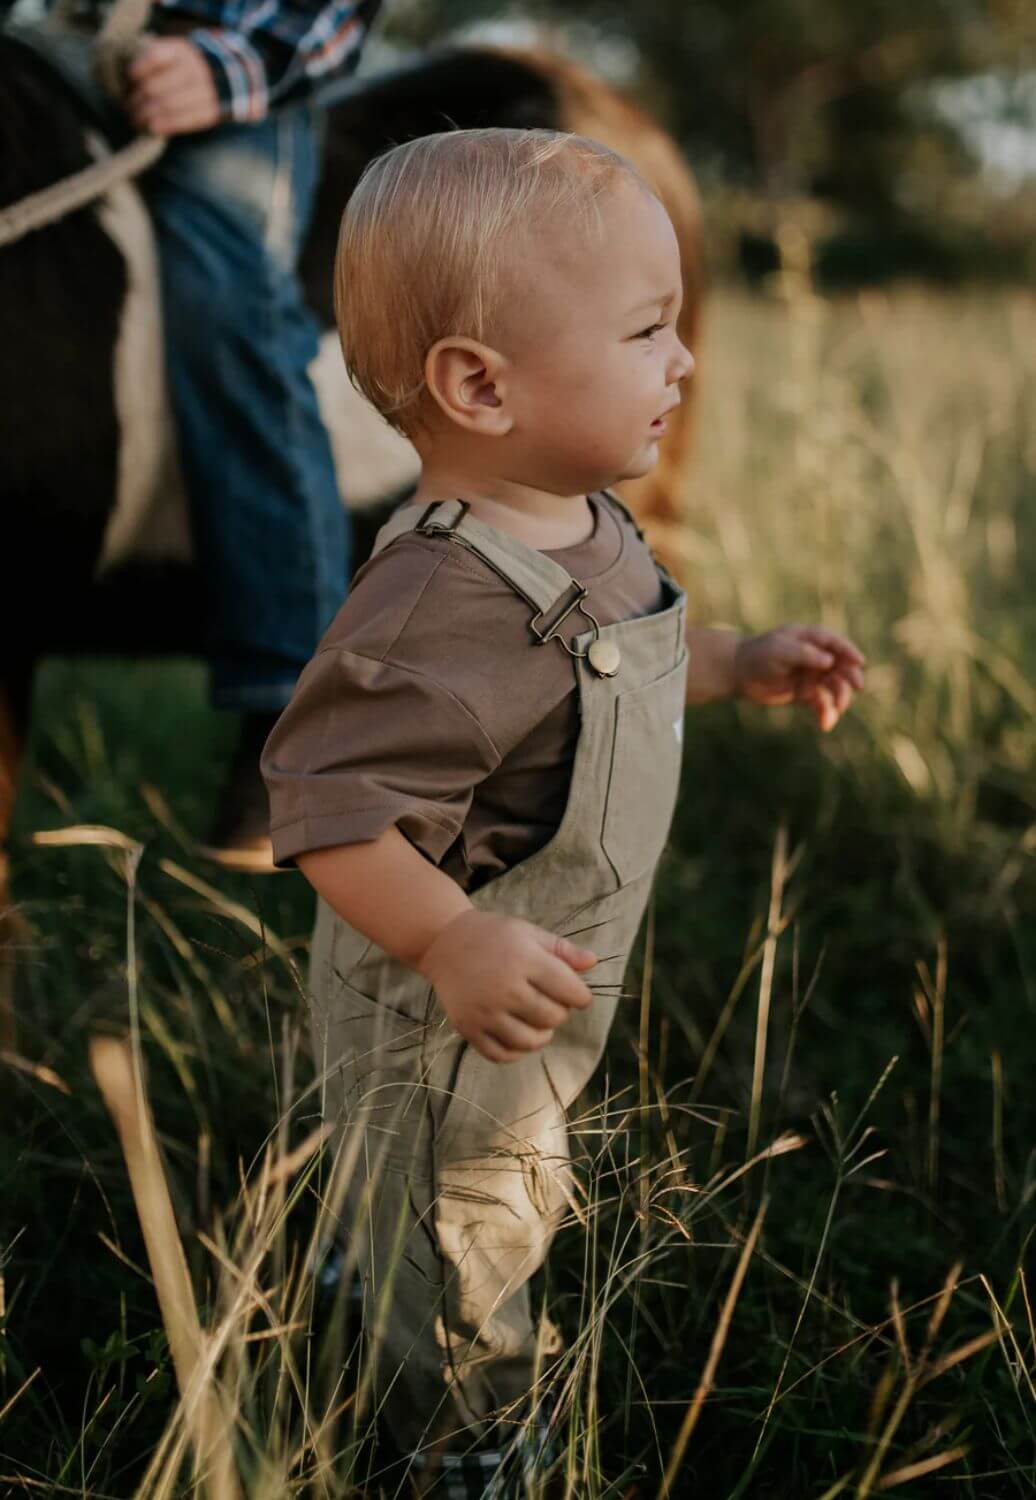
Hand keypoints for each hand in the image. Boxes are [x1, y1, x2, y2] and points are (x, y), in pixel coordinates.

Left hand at [126, 38, 221, 135]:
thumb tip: (122, 78)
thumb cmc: (184, 68)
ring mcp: (205, 91)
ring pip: (166, 106)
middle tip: (127, 107)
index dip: (136, 70)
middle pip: (155, 87)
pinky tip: (151, 128)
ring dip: (146, 117)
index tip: (129, 80)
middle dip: (136, 100)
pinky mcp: (209, 112)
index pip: (153, 57)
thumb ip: (150, 60)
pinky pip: (182, 121)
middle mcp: (195, 69)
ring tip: (136, 120)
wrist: (227, 79)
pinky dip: (163, 126)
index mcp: (182, 51)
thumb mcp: (171, 54)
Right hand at [417, 910, 596, 1062]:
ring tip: (537, 1020)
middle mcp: (505, 989)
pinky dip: (516, 1051)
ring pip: (530, 1041)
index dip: (581, 996)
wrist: (444, 942)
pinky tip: (518, 1033)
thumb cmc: (493, 936)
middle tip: (550, 1000)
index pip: (571, 992)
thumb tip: (593, 963)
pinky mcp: (468, 1028)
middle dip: (560, 1012)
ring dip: (542, 1034)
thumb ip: (563, 950)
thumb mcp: (529, 933)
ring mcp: (485, 1012)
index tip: (575, 993)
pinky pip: (501, 1055)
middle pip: (553, 1018)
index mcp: (525, 961)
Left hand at [734, 625, 865, 731]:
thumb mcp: (780, 650)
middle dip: (850, 677)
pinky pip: (822, 705)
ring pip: (835, 688)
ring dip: (840, 699)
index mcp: (811, 639)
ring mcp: (812, 676)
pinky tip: (826, 724)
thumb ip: (805, 654)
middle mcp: (816, 657)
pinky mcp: (806, 694)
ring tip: (836, 710)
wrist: (739, 673)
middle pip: (841, 667)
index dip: (850, 652)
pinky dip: (826, 714)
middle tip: (858, 687)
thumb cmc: (759, 655)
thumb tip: (830, 661)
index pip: (836, 644)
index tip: (860, 662)